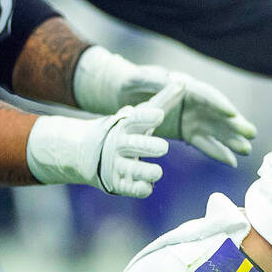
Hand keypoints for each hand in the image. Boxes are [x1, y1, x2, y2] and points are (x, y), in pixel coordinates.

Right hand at [26, 83, 176, 197]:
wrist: (88, 152)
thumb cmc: (126, 130)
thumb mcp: (140, 115)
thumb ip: (163, 101)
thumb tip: (183, 83)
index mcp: (126, 125)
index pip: (135, 119)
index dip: (146, 116)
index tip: (159, 115)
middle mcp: (120, 144)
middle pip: (134, 145)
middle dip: (148, 146)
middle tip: (164, 147)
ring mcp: (116, 164)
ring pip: (131, 169)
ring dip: (145, 171)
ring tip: (158, 172)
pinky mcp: (117, 182)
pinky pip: (129, 187)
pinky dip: (139, 188)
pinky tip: (149, 187)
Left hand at [73, 47, 255, 166]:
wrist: (124, 97)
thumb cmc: (131, 83)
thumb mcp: (138, 79)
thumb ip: (153, 79)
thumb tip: (177, 81)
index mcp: (186, 87)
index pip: (207, 95)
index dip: (220, 105)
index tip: (232, 114)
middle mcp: (196, 102)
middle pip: (219, 113)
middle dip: (235, 124)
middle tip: (251, 134)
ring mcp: (194, 118)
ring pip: (217, 130)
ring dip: (232, 140)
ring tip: (247, 151)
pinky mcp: (188, 132)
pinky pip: (206, 143)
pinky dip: (218, 152)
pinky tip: (232, 162)